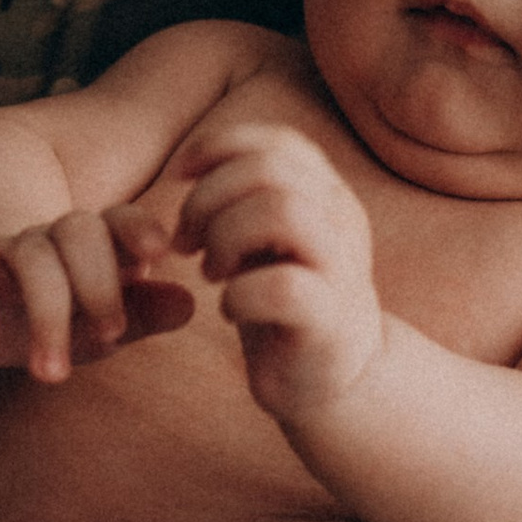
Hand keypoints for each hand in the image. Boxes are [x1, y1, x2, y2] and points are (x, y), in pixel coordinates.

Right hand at [0, 214, 191, 381]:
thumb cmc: (60, 318)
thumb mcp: (103, 323)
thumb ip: (143, 315)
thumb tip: (189, 305)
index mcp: (97, 243)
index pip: (120, 220)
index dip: (137, 231)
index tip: (155, 255)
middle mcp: (53, 236)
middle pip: (80, 232)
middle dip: (98, 286)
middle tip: (111, 336)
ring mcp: (7, 246)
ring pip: (30, 255)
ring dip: (45, 313)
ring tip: (51, 374)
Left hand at [171, 121, 385, 418]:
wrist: (339, 379)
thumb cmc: (288, 303)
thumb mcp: (269, 238)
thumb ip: (247, 195)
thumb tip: (194, 163)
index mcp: (327, 194)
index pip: (278, 141)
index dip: (218, 148)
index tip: (179, 177)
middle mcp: (342, 221)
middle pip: (270, 169)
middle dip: (208, 197)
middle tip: (186, 241)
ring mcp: (342, 269)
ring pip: (280, 212)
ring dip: (225, 237)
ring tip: (211, 271)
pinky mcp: (331, 322)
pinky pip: (282, 287)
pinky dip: (238, 295)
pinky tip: (230, 309)